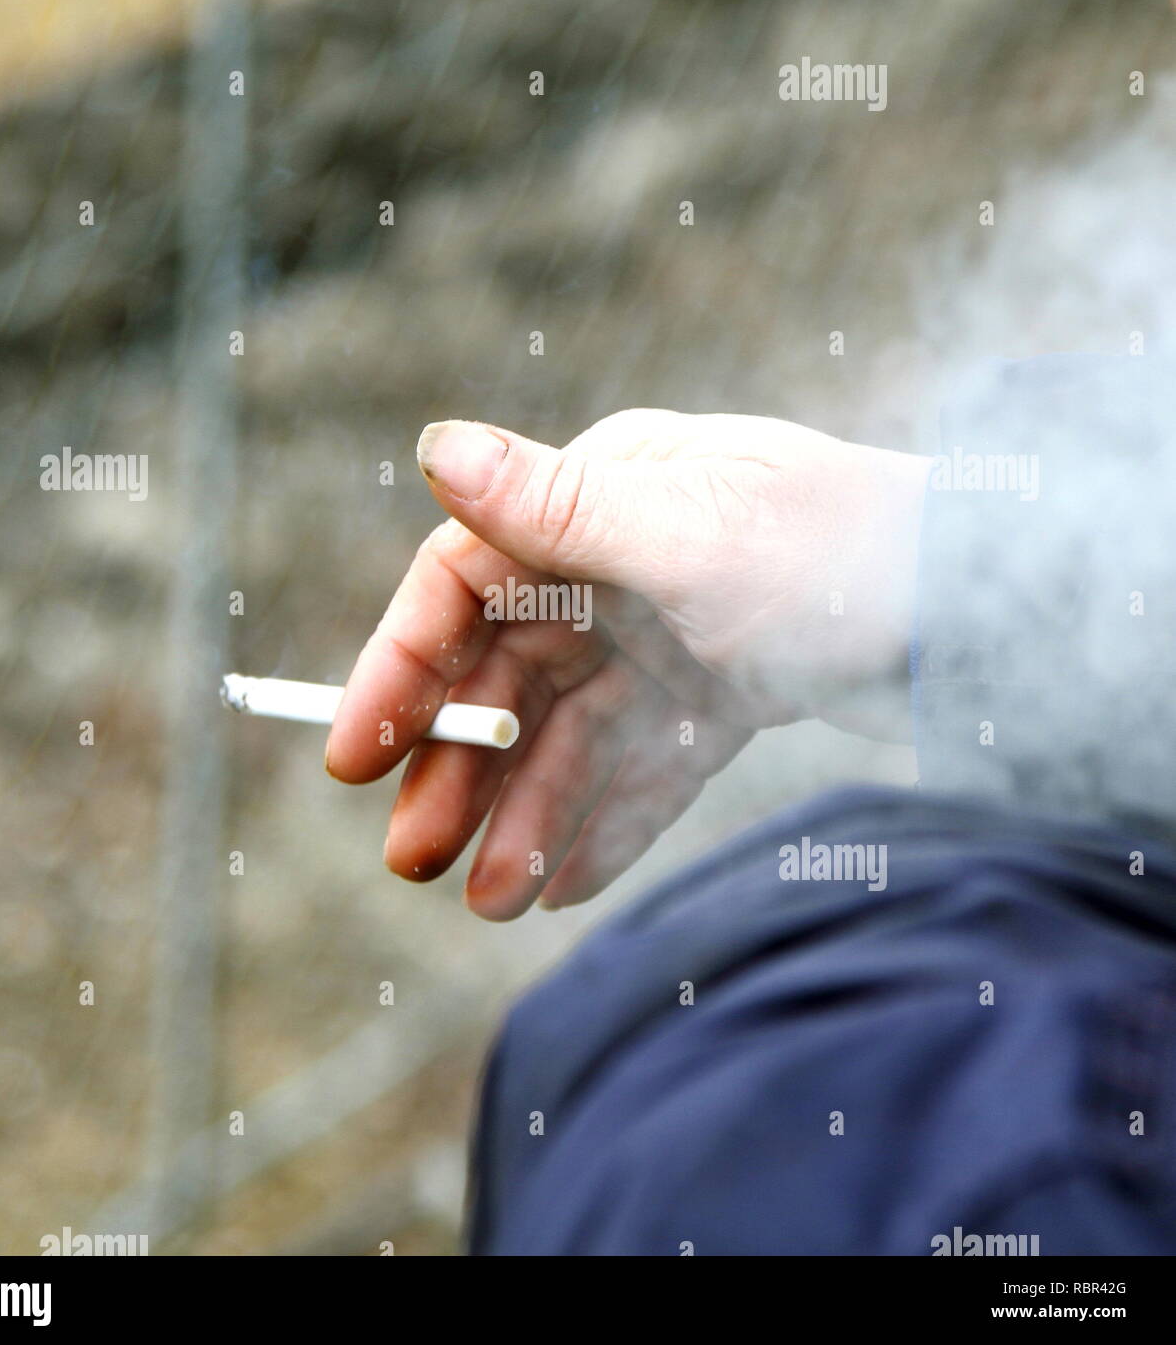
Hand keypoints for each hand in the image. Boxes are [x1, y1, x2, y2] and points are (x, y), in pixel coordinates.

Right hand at [326, 409, 928, 919]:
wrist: (989, 618)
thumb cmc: (843, 554)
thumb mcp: (690, 536)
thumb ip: (556, 508)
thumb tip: (432, 443)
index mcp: (603, 500)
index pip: (465, 580)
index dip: (399, 665)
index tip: (354, 755)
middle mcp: (626, 560)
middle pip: (510, 670)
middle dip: (461, 764)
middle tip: (413, 857)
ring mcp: (674, 628)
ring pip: (574, 729)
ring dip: (529, 811)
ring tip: (491, 900)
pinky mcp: (723, 689)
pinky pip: (645, 761)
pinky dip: (608, 817)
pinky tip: (564, 882)